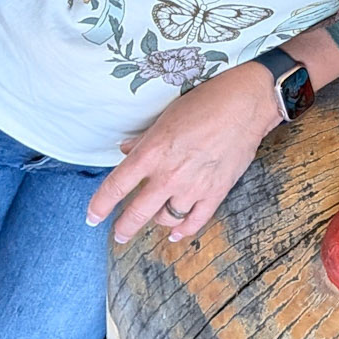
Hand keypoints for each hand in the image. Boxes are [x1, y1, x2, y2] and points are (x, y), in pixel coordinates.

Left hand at [86, 62, 283, 244]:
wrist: (245, 105)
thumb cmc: (204, 103)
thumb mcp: (165, 118)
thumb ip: (143, 140)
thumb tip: (126, 150)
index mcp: (152, 153)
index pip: (116, 187)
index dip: (99, 206)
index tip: (92, 217)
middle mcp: (168, 175)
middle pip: (137, 213)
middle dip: (124, 228)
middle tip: (118, 235)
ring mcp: (193, 187)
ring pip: (166, 219)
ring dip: (156, 222)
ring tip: (153, 221)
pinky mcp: (215, 192)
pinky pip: (195, 221)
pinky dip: (184, 231)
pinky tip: (176, 234)